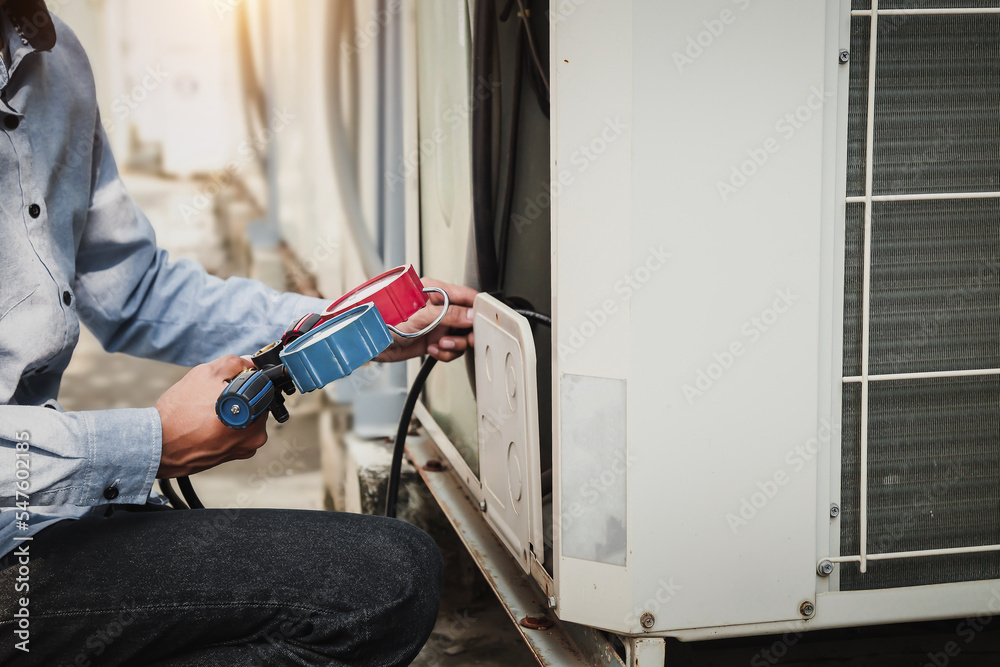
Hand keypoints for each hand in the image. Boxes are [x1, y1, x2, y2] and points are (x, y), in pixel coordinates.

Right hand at [155, 355, 268, 477]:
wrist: (158, 446)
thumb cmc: (180, 413)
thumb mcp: (206, 374)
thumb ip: (233, 363)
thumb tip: (249, 362)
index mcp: (255, 414)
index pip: (264, 388)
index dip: (247, 379)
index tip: (231, 381)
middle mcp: (255, 435)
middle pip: (256, 404)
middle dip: (240, 397)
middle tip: (214, 398)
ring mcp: (245, 449)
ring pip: (245, 419)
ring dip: (232, 412)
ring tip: (207, 413)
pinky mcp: (232, 456)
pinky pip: (235, 434)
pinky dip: (225, 427)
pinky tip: (206, 425)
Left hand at [374, 278, 477, 362]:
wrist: (370, 343)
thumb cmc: (385, 321)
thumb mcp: (422, 316)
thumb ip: (450, 315)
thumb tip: (471, 316)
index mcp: (436, 291)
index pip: (466, 296)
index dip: (477, 308)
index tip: (483, 321)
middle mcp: (439, 307)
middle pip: (468, 319)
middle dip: (467, 332)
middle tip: (464, 340)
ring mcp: (436, 324)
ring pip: (461, 336)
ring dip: (454, 345)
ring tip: (441, 345)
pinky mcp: (433, 339)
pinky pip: (450, 348)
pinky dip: (445, 353)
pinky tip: (433, 350)